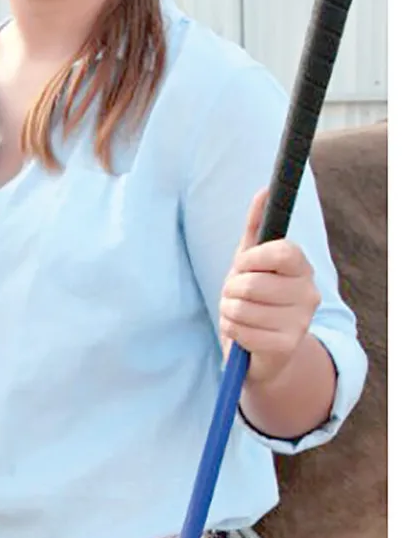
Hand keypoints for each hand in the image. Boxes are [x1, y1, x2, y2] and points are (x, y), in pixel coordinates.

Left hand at [219, 188, 321, 383]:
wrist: (263, 346)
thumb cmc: (254, 295)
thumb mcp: (251, 260)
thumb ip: (256, 225)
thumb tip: (264, 190)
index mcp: (301, 267)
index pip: (282, 252)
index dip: (252, 258)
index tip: (243, 265)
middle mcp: (309, 293)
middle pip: (251, 284)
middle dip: (231, 289)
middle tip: (236, 294)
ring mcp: (300, 322)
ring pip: (240, 308)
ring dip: (228, 310)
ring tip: (238, 312)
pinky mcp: (285, 346)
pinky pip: (238, 330)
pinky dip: (230, 329)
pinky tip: (242, 331)